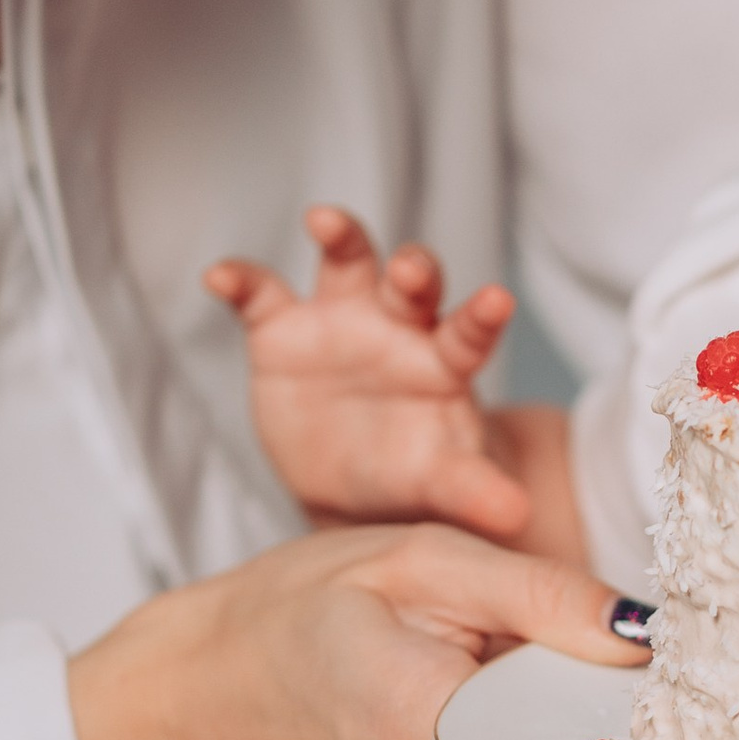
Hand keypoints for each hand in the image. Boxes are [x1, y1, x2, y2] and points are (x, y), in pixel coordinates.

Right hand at [69, 523, 645, 739]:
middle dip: (638, 735)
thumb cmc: (298, 613)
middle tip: (676, 677)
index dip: (646, 719)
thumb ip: (536, 593)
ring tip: (607, 686)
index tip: (694, 685)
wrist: (210, 702)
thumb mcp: (416, 559)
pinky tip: (557, 718)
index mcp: (420, 722)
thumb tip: (642, 630)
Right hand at [204, 210, 529, 538]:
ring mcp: (340, 320)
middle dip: (413, 269)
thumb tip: (517, 517)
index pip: (470, 333)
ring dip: (340, 237)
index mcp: (446, 363)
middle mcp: (399, 326)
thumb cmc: (414, 473)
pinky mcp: (282, 331)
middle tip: (410, 270)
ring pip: (347, 261)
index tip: (497, 300)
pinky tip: (221, 276)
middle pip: (412, 282)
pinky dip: (242, 280)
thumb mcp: (442, 486)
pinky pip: (260, 296)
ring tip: (324, 221)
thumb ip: (475, 492)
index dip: (482, 316)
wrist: (354, 487)